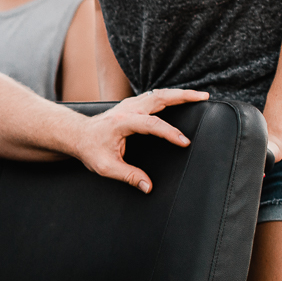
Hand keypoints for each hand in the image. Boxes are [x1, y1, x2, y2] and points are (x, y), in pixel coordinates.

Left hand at [75, 88, 209, 192]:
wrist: (77, 135)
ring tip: (200, 96)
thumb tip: (148, 187)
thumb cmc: (90, 150)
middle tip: (204, 97)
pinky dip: (170, 96)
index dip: (169, 133)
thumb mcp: (106, 167)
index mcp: (122, 122)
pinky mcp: (131, 105)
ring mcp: (129, 104)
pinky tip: (182, 99)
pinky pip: (154, 97)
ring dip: (179, 93)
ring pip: (158, 94)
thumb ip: (128, 176)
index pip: (151, 124)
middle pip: (159, 97)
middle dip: (183, 96)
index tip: (185, 142)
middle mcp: (127, 109)